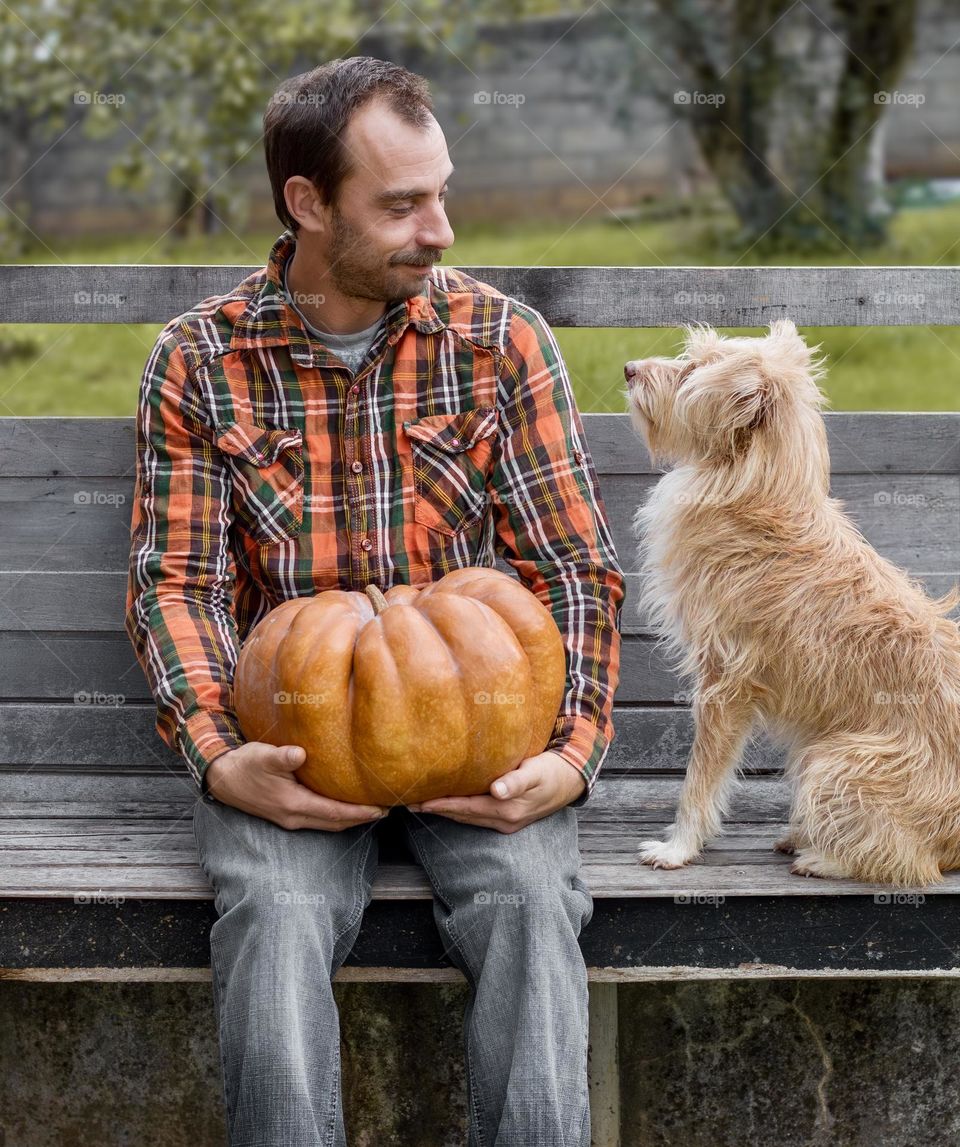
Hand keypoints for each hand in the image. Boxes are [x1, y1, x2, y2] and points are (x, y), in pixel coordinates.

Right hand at [203, 743, 388, 830]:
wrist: (222, 778)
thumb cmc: (246, 765)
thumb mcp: (263, 756)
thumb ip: (282, 757)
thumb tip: (300, 754)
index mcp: (293, 805)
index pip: (335, 813)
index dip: (359, 812)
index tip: (381, 808)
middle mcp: (294, 817)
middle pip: (336, 823)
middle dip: (361, 818)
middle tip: (385, 809)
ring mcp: (290, 819)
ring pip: (328, 824)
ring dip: (350, 819)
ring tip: (371, 809)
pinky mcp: (286, 815)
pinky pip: (319, 819)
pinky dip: (336, 816)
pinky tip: (343, 805)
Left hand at [408, 751, 585, 832]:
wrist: (571, 779)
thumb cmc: (551, 771)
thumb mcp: (535, 773)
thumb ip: (516, 781)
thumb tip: (497, 790)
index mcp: (506, 810)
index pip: (465, 809)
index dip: (441, 805)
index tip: (419, 802)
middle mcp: (503, 821)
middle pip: (462, 816)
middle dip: (437, 810)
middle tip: (411, 803)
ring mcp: (506, 822)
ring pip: (468, 818)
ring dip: (446, 812)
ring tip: (423, 804)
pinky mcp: (509, 818)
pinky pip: (477, 816)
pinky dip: (461, 811)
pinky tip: (451, 803)